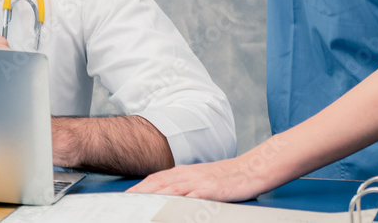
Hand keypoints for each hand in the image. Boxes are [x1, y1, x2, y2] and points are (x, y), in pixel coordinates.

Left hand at [126, 157, 263, 201]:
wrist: (251, 169)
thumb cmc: (226, 176)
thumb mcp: (201, 178)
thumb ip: (184, 185)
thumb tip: (167, 194)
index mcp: (184, 171)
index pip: (156, 179)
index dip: (139, 187)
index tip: (125, 196)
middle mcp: (188, 174)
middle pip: (158, 183)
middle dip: (140, 193)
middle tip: (125, 203)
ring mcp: (200, 182)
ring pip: (171, 190)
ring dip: (154, 198)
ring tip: (140, 207)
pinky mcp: (212, 190)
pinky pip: (193, 198)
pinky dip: (181, 203)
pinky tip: (171, 209)